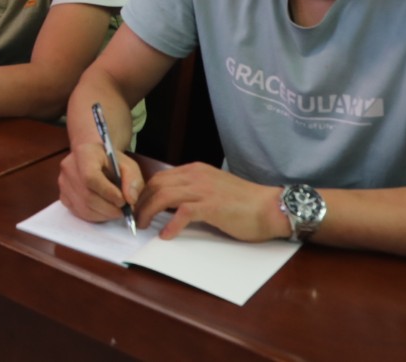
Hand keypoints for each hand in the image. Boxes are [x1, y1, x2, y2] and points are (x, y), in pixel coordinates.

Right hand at [58, 142, 144, 222]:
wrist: (92, 156)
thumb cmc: (110, 160)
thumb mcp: (127, 164)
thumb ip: (132, 181)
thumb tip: (130, 200)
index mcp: (84, 154)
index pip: (91, 177)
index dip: (107, 193)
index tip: (123, 201)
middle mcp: (69, 168)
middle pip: (87, 196)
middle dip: (109, 209)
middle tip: (124, 211)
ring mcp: (63, 183)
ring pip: (84, 208)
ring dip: (104, 215)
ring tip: (116, 211)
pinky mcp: (63, 196)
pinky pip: (79, 213)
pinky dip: (95, 216)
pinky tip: (105, 210)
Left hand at [134, 162, 289, 241]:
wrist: (270, 207)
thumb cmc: (244, 203)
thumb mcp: (213, 189)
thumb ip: (193, 192)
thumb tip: (173, 205)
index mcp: (195, 170)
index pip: (160, 177)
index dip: (145, 192)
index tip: (138, 206)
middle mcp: (195, 175)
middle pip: (156, 185)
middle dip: (141, 202)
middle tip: (135, 218)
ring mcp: (203, 189)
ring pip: (163, 196)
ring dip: (148, 212)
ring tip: (143, 225)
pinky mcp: (211, 206)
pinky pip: (183, 213)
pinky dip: (171, 225)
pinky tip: (166, 235)